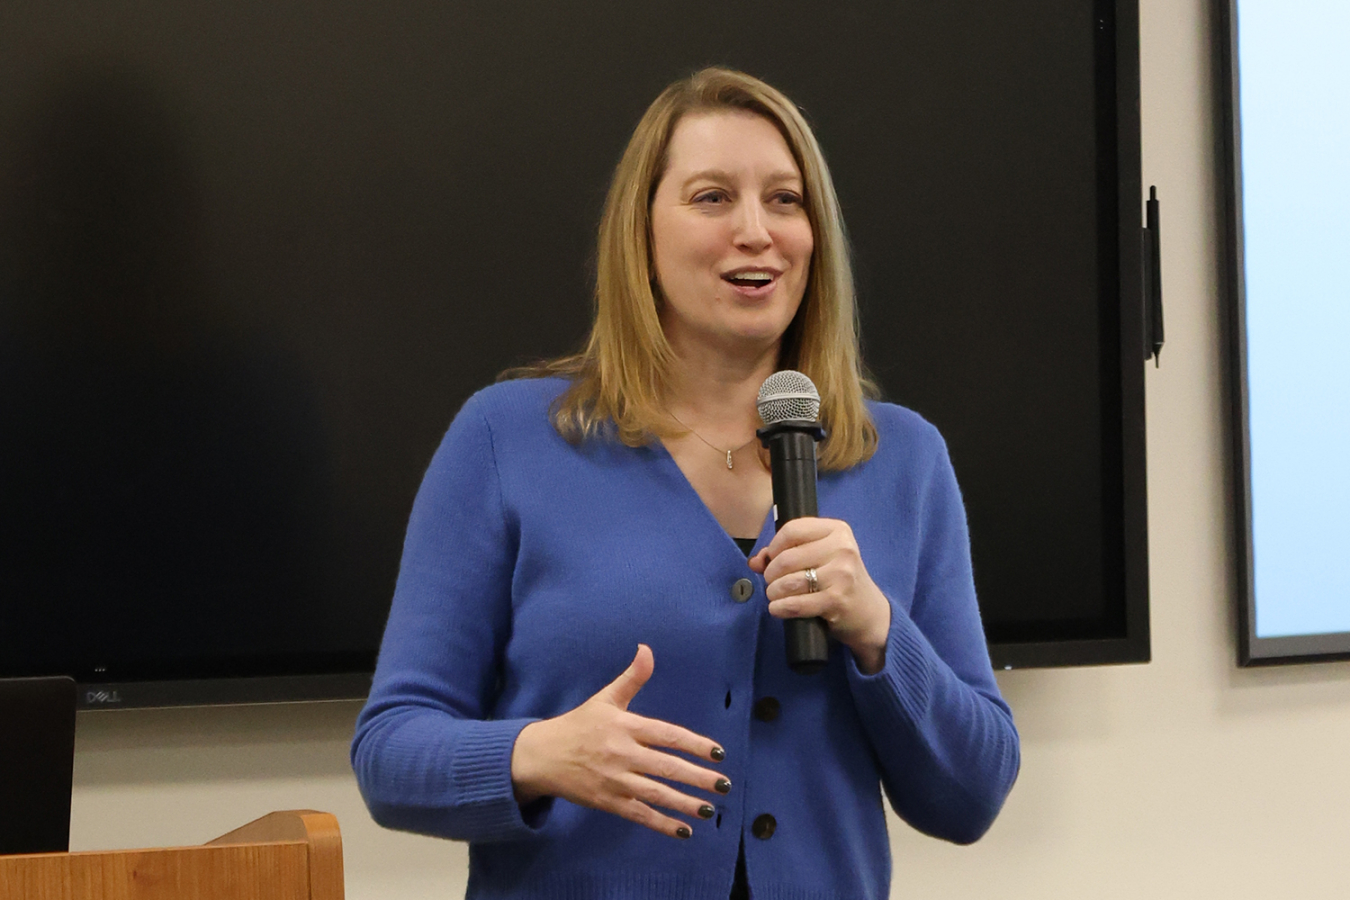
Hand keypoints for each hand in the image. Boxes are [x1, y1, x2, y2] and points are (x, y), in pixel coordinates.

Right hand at [510, 644, 728, 838]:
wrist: (541, 756)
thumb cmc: (578, 725)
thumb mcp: (605, 698)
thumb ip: (632, 677)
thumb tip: (646, 649)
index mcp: (625, 726)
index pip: (667, 735)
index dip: (694, 744)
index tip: (718, 753)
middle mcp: (622, 753)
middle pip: (666, 767)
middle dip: (698, 778)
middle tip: (723, 784)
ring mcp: (615, 780)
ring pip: (656, 794)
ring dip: (685, 803)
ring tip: (709, 809)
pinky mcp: (607, 802)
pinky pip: (640, 814)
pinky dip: (662, 824)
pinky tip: (684, 831)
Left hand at [749, 518, 891, 673]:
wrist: (868, 612)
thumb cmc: (839, 580)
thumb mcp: (819, 558)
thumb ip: (786, 553)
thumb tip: (755, 561)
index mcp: (837, 530)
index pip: (791, 530)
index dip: (774, 546)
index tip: (772, 559)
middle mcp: (842, 548)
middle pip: (786, 558)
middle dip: (771, 573)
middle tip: (772, 582)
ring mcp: (842, 574)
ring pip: (788, 582)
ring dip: (773, 592)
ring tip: (775, 595)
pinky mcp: (837, 600)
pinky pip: (796, 603)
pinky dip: (780, 608)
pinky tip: (778, 609)